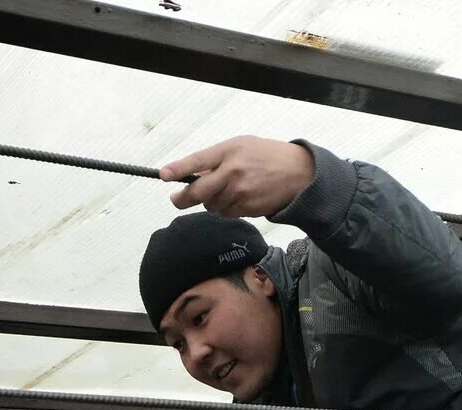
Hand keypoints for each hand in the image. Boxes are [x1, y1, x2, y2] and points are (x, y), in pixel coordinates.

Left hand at [160, 136, 315, 217]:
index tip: (163, 175)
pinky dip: (227, 208)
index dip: (177, 169)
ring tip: (227, 190)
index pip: (197, 161)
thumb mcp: (241, 145)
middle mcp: (233, 172)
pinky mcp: (248, 208)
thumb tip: (191, 174)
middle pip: (198, 193)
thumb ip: (216, 158)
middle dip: (183, 198)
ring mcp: (241, 192)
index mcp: (229, 151)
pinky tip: (240, 197)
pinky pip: (227, 213)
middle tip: (176, 199)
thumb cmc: (266, 156)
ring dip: (212, 202)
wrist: (298, 172)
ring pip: (212, 206)